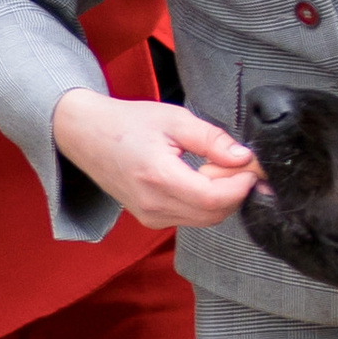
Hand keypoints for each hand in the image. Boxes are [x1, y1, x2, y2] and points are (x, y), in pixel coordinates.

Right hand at [52, 88, 259, 229]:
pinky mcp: (150, 219)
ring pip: (205, 219)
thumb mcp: (174, 119)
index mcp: (158, 177)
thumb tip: (243, 157)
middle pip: (213, 214)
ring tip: (217, 167)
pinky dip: (206, 202)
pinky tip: (202, 177)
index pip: (213, 198)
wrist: (86, 135)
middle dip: (235, 192)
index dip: (240, 186)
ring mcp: (150, 216)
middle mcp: (153, 204)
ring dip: (222, 197)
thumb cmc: (126, 123)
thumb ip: (212, 139)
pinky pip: (191, 218)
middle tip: (240, 164)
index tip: (251, 168)